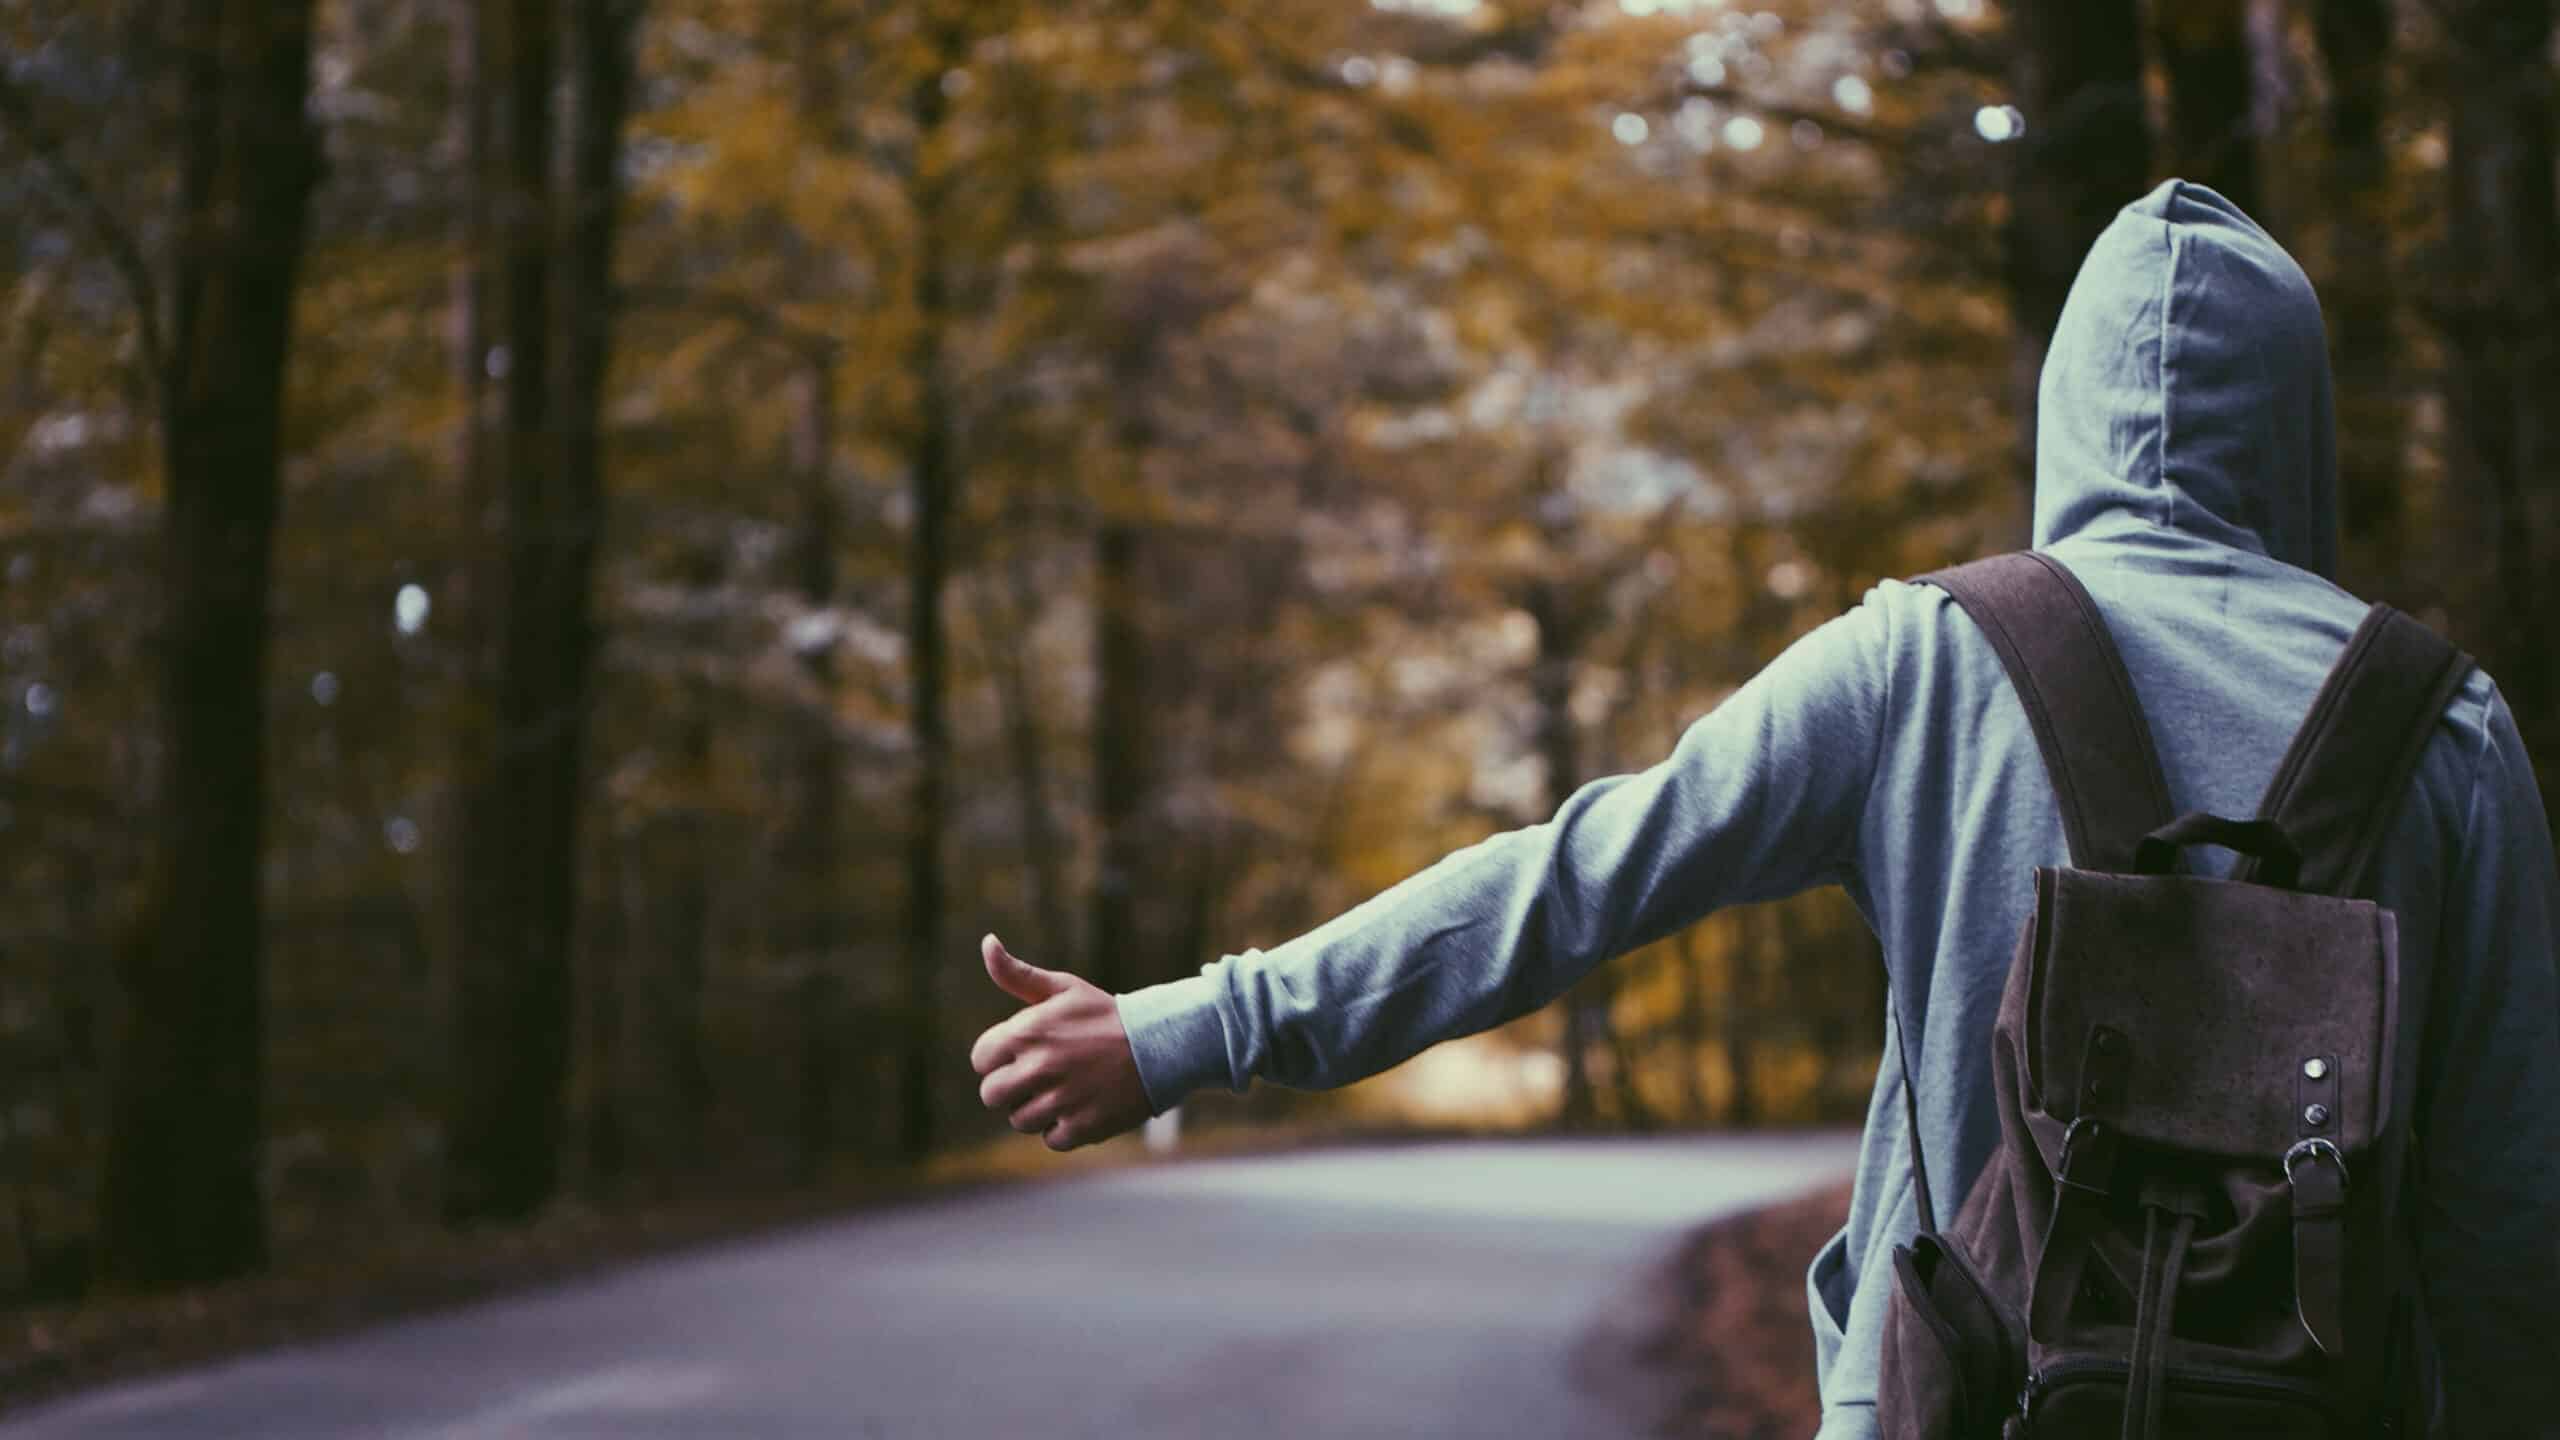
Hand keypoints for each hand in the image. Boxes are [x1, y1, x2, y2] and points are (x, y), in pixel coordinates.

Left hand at [968, 934, 1151, 1151]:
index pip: (981, 1059)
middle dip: (1010, 1088)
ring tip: (1065, 1090)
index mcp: (1027, 1032)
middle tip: (1039, 1077)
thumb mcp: (1063, 988)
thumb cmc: (1105, 1015)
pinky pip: (1051, 1139)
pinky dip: (1064, 1129)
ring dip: (1038, 1109)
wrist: (1160, 1043)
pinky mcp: (1082, 1126)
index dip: (999, 1057)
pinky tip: (1082, 1106)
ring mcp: (1060, 1100)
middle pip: (992, 1095)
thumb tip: (987, 942)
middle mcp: (1039, 1067)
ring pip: (1020, 1120)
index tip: (1023, 1053)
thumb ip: (1017, 974)